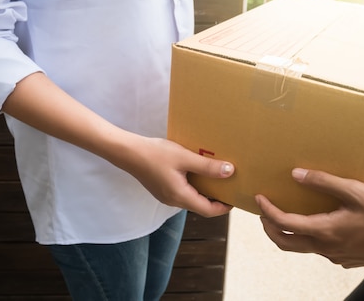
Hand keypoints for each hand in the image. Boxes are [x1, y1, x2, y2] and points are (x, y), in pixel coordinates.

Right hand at [118, 135, 234, 217]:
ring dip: (205, 192)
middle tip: (230, 186)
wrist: (128, 152)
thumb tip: (230, 172)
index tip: (235, 198)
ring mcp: (166, 196)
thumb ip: (207, 167)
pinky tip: (198, 172)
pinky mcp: (162, 189)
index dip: (224, 207)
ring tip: (217, 177)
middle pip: (200, 206)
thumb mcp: (184, 158)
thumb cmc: (155, 154)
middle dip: (216, 199)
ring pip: (191, 199)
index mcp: (180, 196)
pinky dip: (194, 187)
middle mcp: (173, 201)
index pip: (208, 210)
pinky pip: (183, 192)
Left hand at [255, 169, 363, 267]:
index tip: (259, 198)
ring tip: (286, 215)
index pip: (283, 224)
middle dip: (269, 227)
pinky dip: (308, 237)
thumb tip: (297, 175)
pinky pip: (320, 249)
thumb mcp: (355, 191)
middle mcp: (326, 248)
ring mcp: (335, 256)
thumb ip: (324, 182)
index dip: (267, 211)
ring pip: (302, 248)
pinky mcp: (346, 258)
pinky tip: (317, 222)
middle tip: (263, 212)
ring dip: (288, 233)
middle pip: (285, 243)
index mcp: (324, 231)